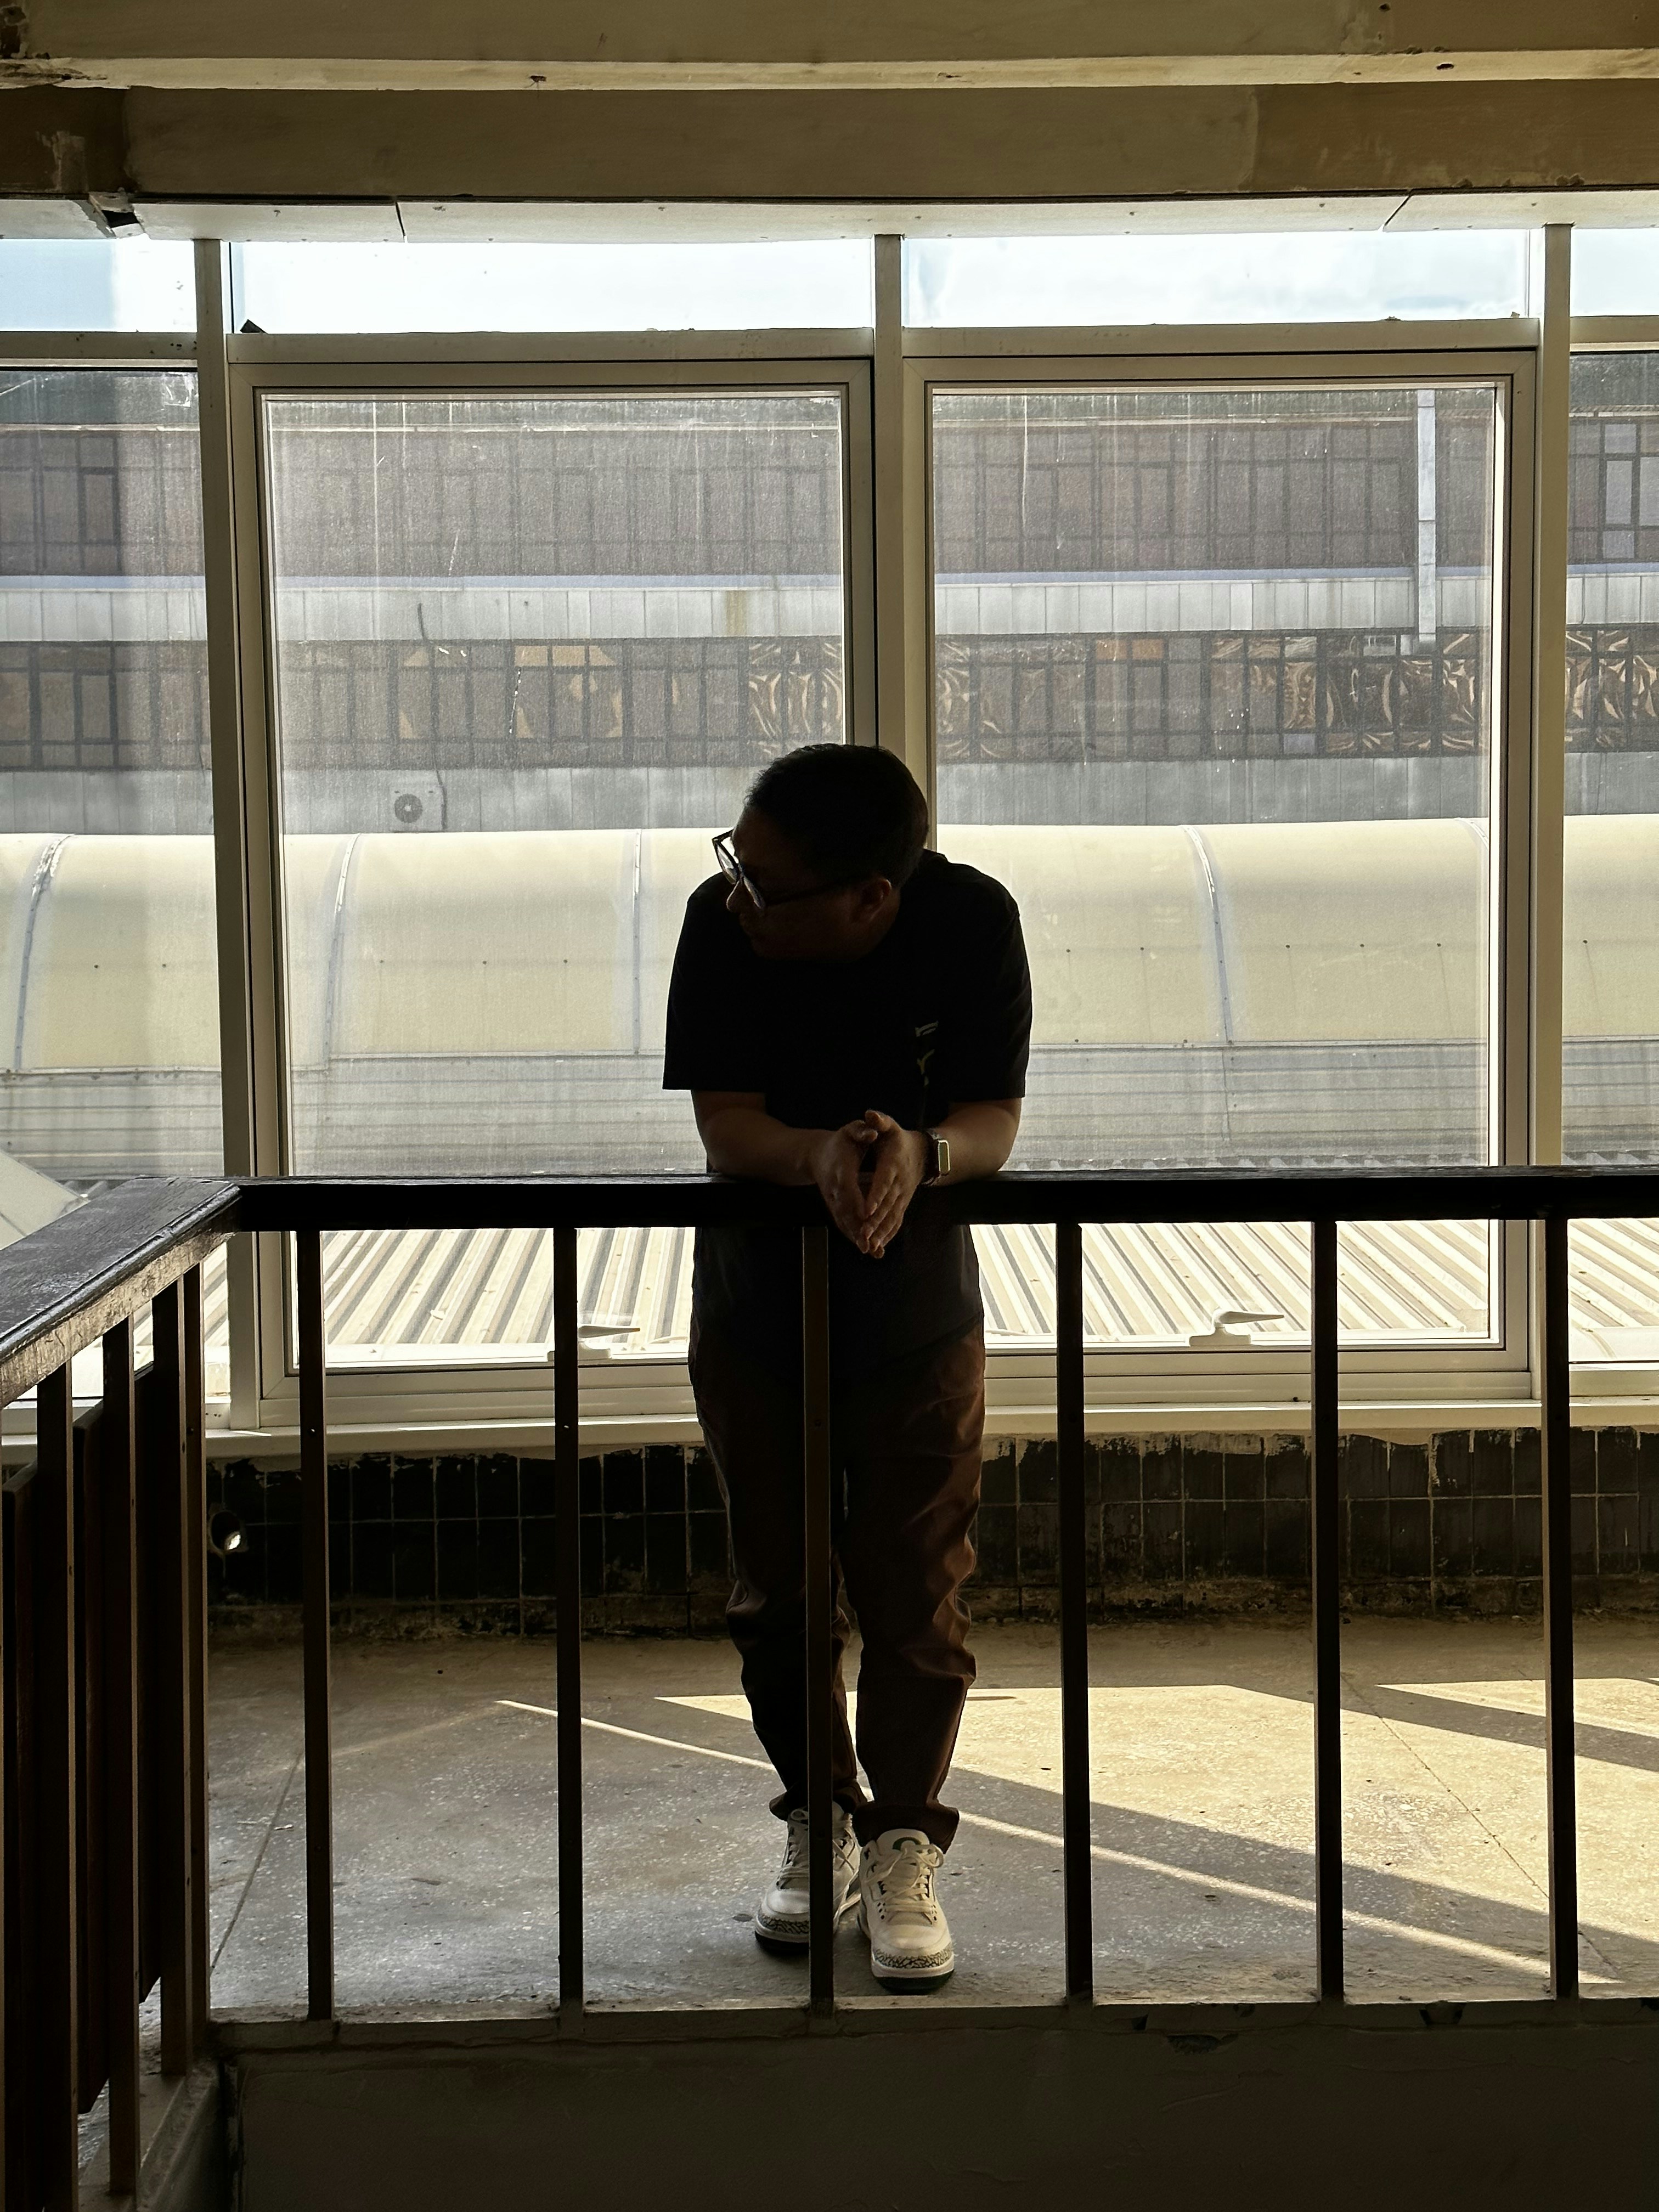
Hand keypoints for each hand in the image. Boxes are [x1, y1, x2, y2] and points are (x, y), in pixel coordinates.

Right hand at [806, 1120, 880, 1248]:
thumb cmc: (840, 1141)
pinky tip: (867, 1249)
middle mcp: (835, 1189)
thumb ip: (861, 1131)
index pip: (848, 1188)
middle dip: (857, 1228)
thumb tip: (872, 1131)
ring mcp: (833, 1200)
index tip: (867, 1215)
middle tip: (869, 1245)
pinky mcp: (834, 1207)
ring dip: (857, 1238)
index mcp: (841, 1170)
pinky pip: (843, 1224)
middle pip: (845, 1211)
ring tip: (872, 1252)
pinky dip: (854, 1237)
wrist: (817, 1154)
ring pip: (844, 1221)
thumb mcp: (850, 1131)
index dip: (857, 1202)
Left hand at [854, 1109, 927, 1258]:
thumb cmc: (899, 1139)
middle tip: (863, 1235)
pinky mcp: (902, 1204)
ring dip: (880, 1232)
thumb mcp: (890, 1126)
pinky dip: (888, 1234)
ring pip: (891, 1217)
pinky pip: (896, 1221)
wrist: (923, 1153)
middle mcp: (899, 1184)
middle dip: (874, 1222)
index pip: (883, 1182)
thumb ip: (880, 1121)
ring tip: (869, 1246)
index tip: (866, 1209)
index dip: (875, 1196)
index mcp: (893, 1165)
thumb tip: (869, 1114)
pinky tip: (879, 1246)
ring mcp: (902, 1196)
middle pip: (886, 1205)